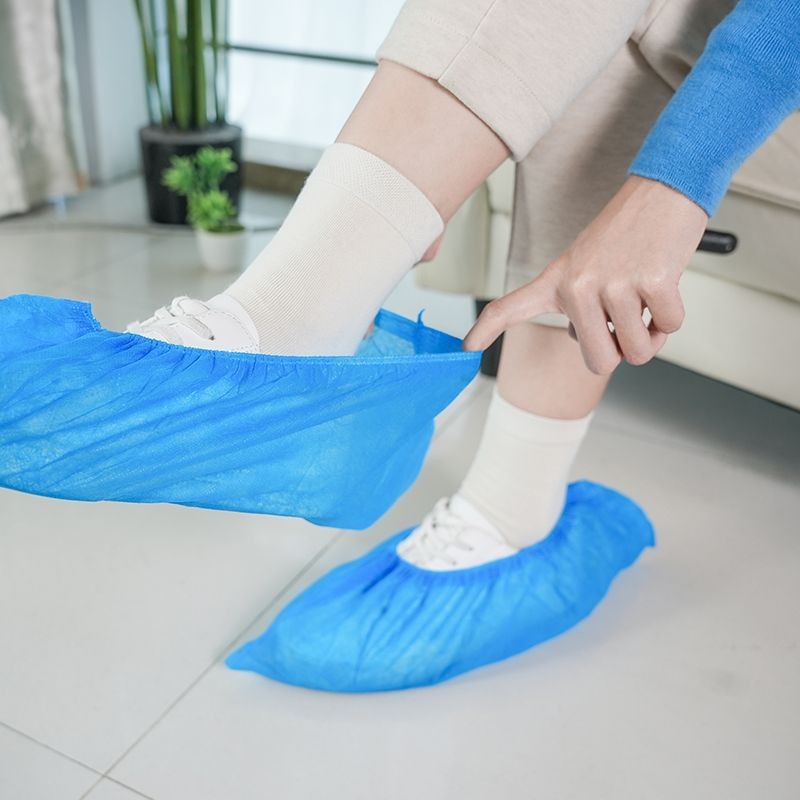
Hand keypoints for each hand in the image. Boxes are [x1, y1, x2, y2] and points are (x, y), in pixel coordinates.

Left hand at [462, 176, 708, 373]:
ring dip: (652, 335)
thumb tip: (585, 342)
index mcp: (557, 281)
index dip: (487, 329)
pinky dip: (672, 317)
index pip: (510, 307)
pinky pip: (668, 327)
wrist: (665, 189)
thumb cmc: (627, 234)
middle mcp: (579, 285)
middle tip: (629, 324)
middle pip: (600, 362)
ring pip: (638, 351)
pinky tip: (664, 288)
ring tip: (646, 300)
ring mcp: (615, 283)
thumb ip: (579, 306)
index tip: (468, 347)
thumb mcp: (586, 265)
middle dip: (622, 352)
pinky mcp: (652, 281)